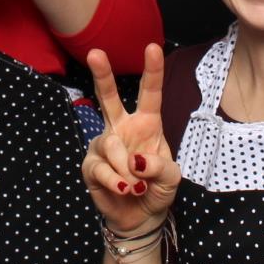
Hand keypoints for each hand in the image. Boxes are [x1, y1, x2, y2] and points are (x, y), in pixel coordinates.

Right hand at [82, 44, 179, 232]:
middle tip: (95, 53)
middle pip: (109, 97)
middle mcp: (122, 128)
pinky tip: (123, 189)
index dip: (152, 71)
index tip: (152, 47)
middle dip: (102, 75)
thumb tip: (136, 161)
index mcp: (147, 124)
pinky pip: (100, 167)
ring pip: (111, 144)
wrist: (139, 217)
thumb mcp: (172, 178)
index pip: (150, 93)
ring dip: (127, 169)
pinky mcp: (91, 165)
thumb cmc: (157, 189)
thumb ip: (160, 167)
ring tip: (136, 186)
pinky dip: (116, 181)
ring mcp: (104, 145)